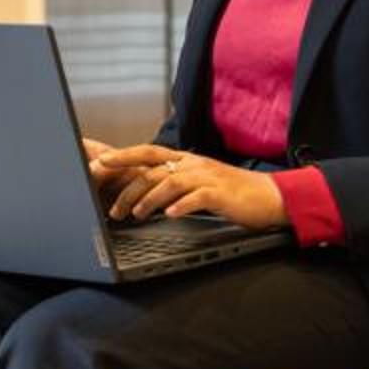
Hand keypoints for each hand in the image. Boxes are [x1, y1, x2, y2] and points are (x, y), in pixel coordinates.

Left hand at [89, 143, 289, 228]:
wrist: (268, 196)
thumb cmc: (230, 192)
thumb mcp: (197, 183)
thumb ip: (172, 183)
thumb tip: (142, 194)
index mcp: (185, 160)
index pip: (147, 152)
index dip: (123, 156)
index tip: (101, 164)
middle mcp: (193, 164)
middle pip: (152, 169)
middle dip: (129, 188)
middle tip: (114, 208)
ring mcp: (207, 177)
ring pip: (169, 183)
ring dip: (149, 200)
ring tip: (137, 215)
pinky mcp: (221, 193)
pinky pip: (197, 197)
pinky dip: (181, 205)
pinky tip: (170, 215)